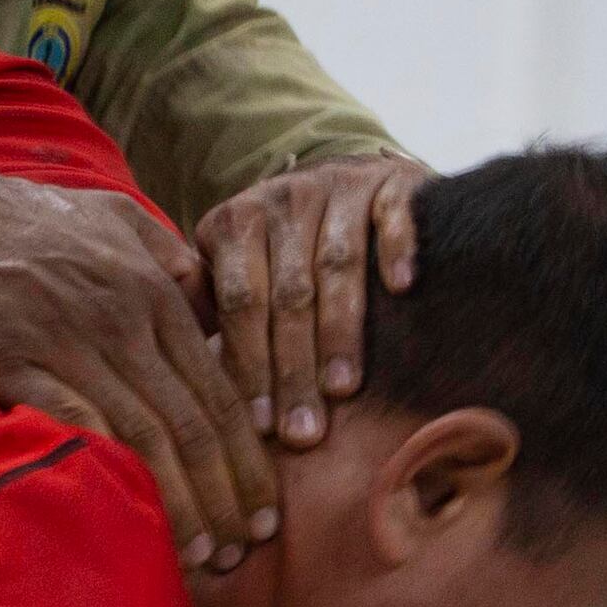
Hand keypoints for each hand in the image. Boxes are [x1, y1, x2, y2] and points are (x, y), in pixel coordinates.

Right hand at [0, 146, 271, 566]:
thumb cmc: (21, 221)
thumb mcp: (112, 216)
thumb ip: (168, 255)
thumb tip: (211, 299)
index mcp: (153, 292)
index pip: (219, 392)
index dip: (249, 461)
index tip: (265, 512)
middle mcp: (120, 319)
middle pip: (190, 424)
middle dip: (225, 496)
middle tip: (244, 551)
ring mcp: (65, 341)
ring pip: (141, 435)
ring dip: (177, 501)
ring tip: (199, 552)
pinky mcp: (8, 362)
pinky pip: (71, 425)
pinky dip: (106, 472)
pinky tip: (127, 513)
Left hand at [196, 157, 424, 450]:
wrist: (346, 174)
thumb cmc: (287, 250)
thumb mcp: (242, 269)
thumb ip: (224, 317)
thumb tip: (204, 397)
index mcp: (234, 225)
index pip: (240, 304)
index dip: (250, 366)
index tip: (261, 428)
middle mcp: (280, 200)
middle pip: (287, 296)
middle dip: (294, 369)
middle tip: (304, 431)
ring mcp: (335, 186)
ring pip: (337, 265)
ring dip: (340, 329)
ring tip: (342, 388)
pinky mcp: (388, 179)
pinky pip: (393, 214)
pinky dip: (396, 248)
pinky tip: (401, 288)